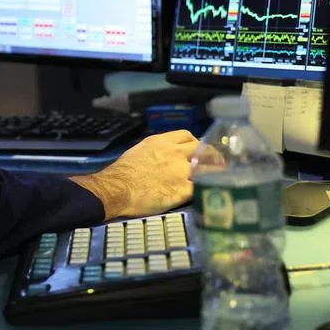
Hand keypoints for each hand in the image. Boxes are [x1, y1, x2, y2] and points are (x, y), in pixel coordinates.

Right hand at [71, 130, 198, 219]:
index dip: (193, 143)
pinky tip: (203, 193)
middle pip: (201, 149)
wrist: (118, 189)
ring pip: (206, 169)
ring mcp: (181, 172)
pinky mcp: (183, 190)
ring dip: (209, 173)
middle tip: (209, 164)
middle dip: (207, 156)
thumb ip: (156, 150)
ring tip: (211, 180)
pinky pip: (200, 188)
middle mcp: (175, 153)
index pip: (186, 135)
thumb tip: (164, 156)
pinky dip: (202, 190)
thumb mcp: (140, 150)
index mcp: (162, 142)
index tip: (194, 150)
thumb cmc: (123, 171)